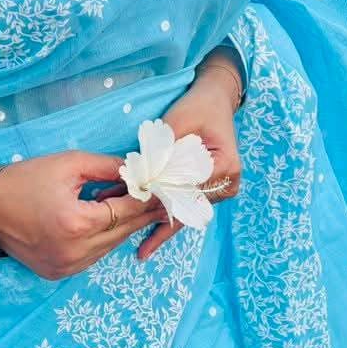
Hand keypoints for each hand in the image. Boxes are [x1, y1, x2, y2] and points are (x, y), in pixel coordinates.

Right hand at [0, 150, 168, 279]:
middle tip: (161, 199)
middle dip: (141, 214)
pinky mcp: (58, 273)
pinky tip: (104, 221)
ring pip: (110, 247)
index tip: (163, 189)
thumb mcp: (68, 164)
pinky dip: (102, 240)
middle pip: (122, 232)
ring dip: (122, 227)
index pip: (126, 212)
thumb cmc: (24, 180)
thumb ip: (107, 167)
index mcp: (77, 223)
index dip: (147, 199)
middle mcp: (74, 251)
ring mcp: (66, 267)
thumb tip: (137, 170)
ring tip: (131, 205)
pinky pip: (92, 256)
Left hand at [96, 62, 241, 260]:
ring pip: (182, 212)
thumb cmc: (197, 107)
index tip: (130, 201)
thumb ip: (161, 151)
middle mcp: (227, 185)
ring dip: (153, 219)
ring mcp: (220, 192)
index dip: (156, 194)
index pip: (185, 186)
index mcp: (225, 166)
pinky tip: (147, 246)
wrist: (215, 101)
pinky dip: (162, 219)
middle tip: (119, 224)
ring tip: (129, 239)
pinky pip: (183, 210)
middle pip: (184, 205)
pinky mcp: (208, 194)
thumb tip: (138, 177)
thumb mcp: (177, 122)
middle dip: (150, 213)